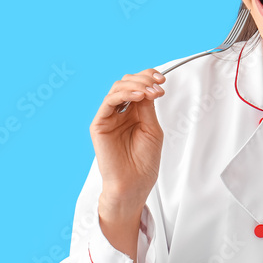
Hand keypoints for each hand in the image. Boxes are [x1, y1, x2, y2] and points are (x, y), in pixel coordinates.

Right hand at [90, 68, 166, 207]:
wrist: (133, 184)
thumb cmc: (143, 162)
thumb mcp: (152, 129)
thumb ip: (147, 107)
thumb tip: (148, 86)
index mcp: (133, 113)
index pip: (138, 86)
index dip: (149, 78)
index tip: (163, 80)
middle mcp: (120, 112)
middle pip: (127, 83)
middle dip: (144, 79)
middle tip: (158, 86)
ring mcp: (109, 117)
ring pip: (118, 88)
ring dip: (136, 85)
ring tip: (150, 92)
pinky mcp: (99, 124)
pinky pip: (109, 102)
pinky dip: (124, 94)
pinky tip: (139, 97)